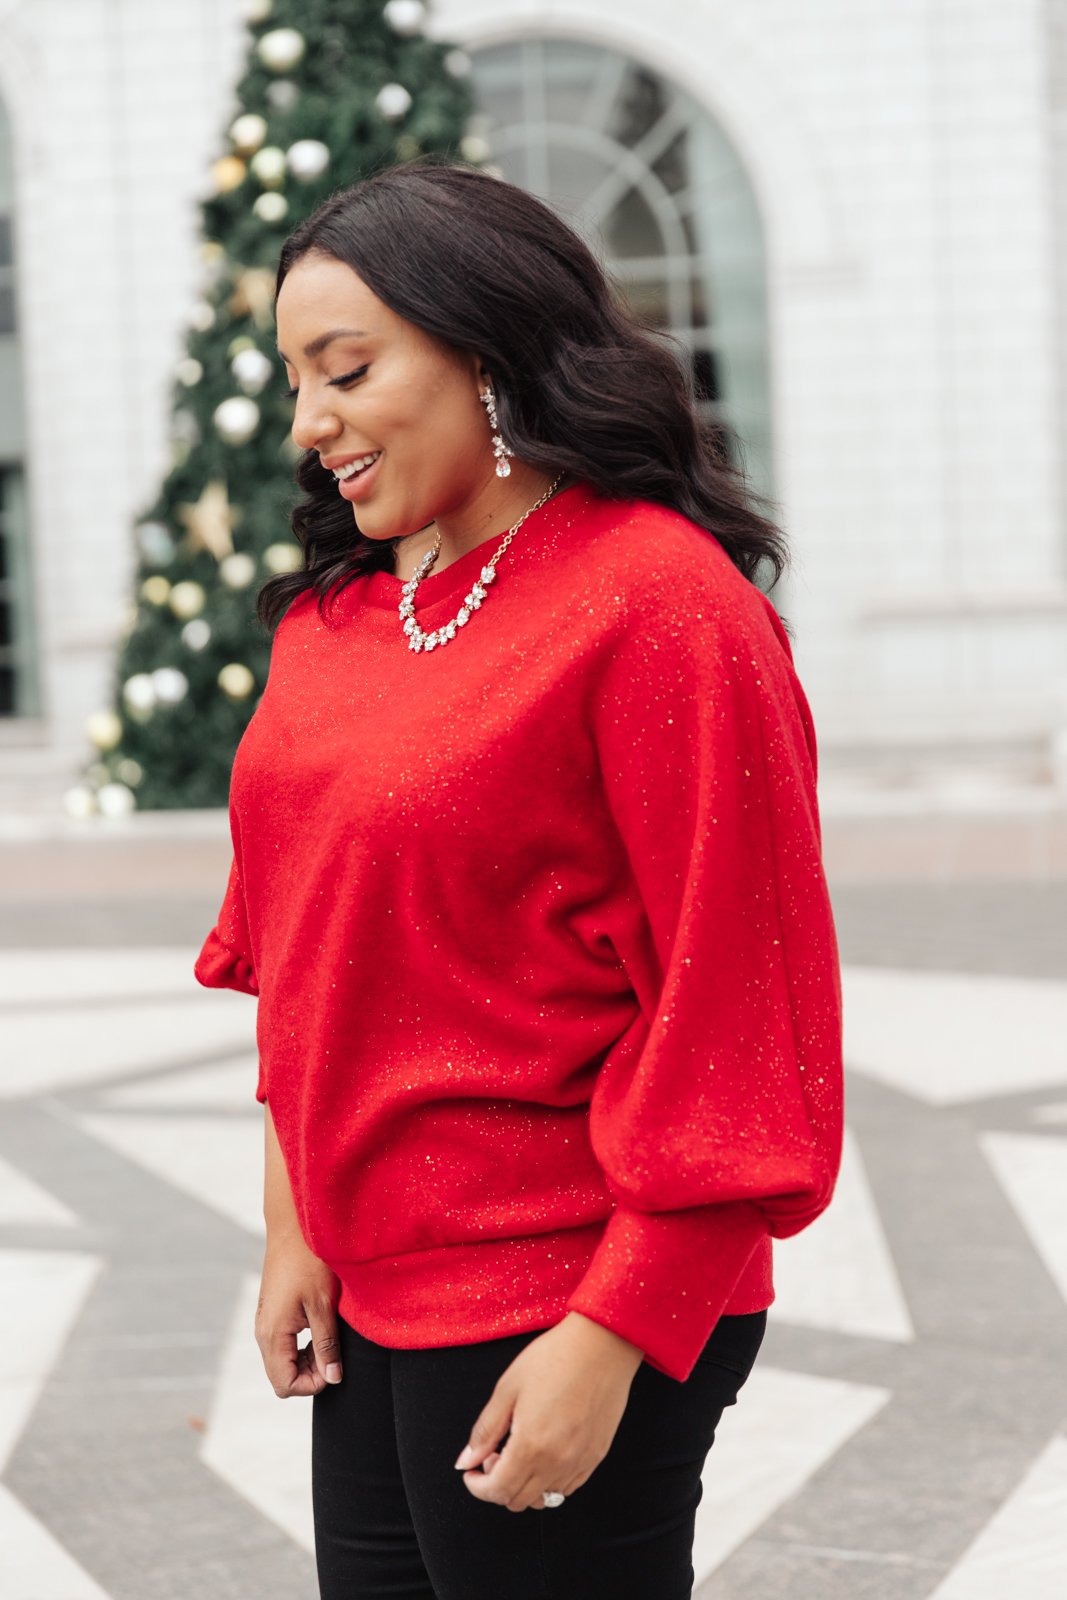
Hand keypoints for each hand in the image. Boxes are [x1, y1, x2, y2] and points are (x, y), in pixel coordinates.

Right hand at [255, 1225, 343, 1397]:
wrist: (293, 1226)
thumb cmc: (310, 1261)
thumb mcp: (323, 1305)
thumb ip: (327, 1344)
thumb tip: (333, 1378)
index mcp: (273, 1334)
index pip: (285, 1385)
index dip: (313, 1383)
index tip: (334, 1364)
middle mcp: (263, 1332)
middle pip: (282, 1376)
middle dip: (310, 1373)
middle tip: (333, 1351)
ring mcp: (265, 1321)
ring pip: (282, 1360)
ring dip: (307, 1358)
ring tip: (328, 1336)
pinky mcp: (272, 1311)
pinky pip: (283, 1342)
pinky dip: (301, 1344)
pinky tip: (319, 1324)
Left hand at [454, 1312, 643, 1511]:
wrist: (602, 1344)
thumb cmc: (554, 1358)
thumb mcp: (508, 1388)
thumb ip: (486, 1430)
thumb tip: (466, 1461)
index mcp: (531, 1446)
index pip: (498, 1491)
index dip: (478, 1487)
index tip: (472, 1472)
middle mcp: (557, 1462)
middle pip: (519, 1501)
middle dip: (498, 1484)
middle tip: (494, 1454)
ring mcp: (580, 1462)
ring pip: (545, 1498)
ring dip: (525, 1484)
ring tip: (521, 1450)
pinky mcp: (597, 1455)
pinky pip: (568, 1487)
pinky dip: (550, 1481)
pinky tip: (545, 1451)